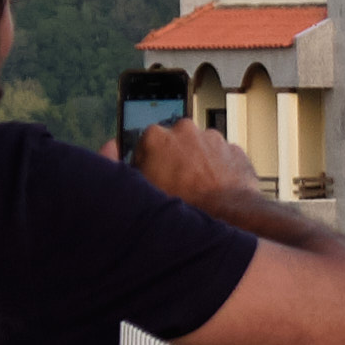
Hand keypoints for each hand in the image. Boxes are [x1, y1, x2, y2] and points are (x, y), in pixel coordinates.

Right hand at [127, 118, 273, 221]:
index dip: (148, 163)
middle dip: (174, 160)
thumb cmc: (185, 206)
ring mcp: (212, 137)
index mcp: (155, 136)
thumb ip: (125, 167)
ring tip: (198, 190)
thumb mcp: (142, 190)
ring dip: (197, 164)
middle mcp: (184, 129)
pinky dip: (218, 170)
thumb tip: (112, 148)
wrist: (229, 215)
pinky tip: (215, 188)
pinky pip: (221, 157)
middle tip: (177, 186)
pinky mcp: (232, 148)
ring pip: (199, 149)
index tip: (154, 177)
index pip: (145, 144)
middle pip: (174, 144)